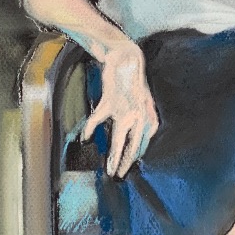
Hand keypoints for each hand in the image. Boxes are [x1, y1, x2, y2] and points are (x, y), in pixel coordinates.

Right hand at [81, 41, 159, 176]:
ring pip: (118, 138)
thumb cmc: (133, 83)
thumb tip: (144, 138)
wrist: (126, 59)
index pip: (140, 145)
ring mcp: (125, 110)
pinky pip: (98, 119)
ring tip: (109, 169)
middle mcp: (140, 116)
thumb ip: (146, 120)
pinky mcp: (110, 101)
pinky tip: (86, 138)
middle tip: (117, 176)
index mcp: (148, 118)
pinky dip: (91, 129)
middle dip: (125, 163)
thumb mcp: (146, 103)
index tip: (124, 170)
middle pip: (133, 146)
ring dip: (114, 155)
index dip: (132, 159)